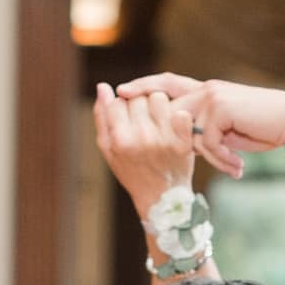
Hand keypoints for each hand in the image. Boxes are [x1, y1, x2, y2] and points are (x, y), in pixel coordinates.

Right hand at [93, 84, 198, 214]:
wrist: (161, 197)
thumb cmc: (131, 171)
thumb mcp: (108, 148)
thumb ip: (102, 116)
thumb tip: (102, 86)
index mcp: (120, 139)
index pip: (118, 101)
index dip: (122, 108)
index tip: (127, 119)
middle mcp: (141, 137)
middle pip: (138, 98)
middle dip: (139, 105)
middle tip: (143, 121)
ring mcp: (163, 140)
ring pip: (159, 99)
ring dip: (158, 106)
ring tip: (157, 121)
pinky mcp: (182, 143)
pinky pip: (180, 113)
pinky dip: (178, 116)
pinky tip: (174, 127)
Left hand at [114, 75, 284, 180]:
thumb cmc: (263, 127)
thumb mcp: (229, 128)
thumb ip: (205, 129)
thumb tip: (185, 142)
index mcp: (206, 90)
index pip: (167, 84)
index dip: (144, 86)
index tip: (121, 93)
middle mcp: (206, 89)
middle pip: (172, 112)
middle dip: (170, 137)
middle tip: (169, 157)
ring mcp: (212, 96)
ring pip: (190, 133)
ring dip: (213, 156)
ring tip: (233, 166)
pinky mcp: (220, 108)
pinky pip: (208, 140)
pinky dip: (223, 157)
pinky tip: (238, 166)